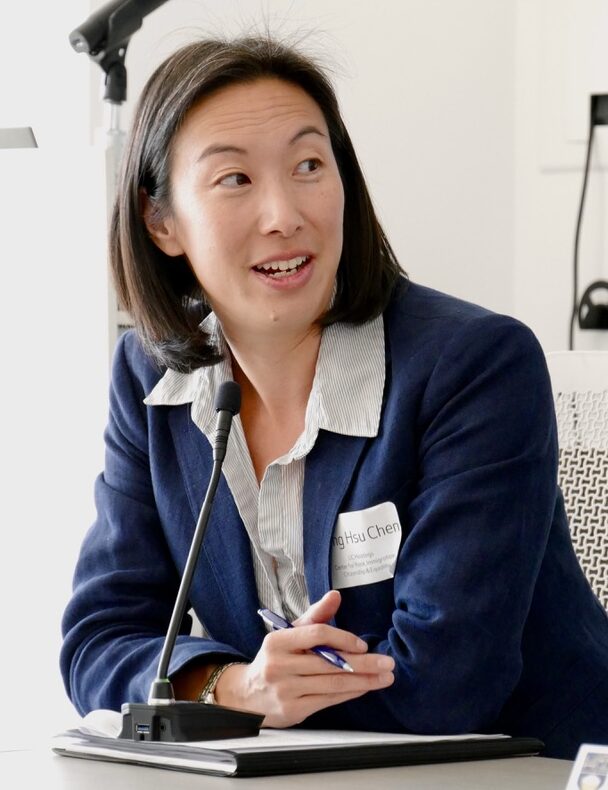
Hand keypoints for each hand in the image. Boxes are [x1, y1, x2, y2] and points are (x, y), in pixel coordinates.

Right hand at [215, 590, 394, 727]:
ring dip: (363, 681)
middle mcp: (280, 665)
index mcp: (278, 641)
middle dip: (363, 663)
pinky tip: (364, 687)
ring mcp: (286, 689)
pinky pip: (328, 700)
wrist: (247, 695)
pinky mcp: (293, 710)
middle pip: (329, 662)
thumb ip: (315, 615)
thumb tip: (336, 596)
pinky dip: (350, 693)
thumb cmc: (275, 658)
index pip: (316, 634)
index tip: (363, 644)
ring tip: (384, 677)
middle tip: (387, 662)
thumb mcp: (290, 632)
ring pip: (332, 683)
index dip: (343, 638)